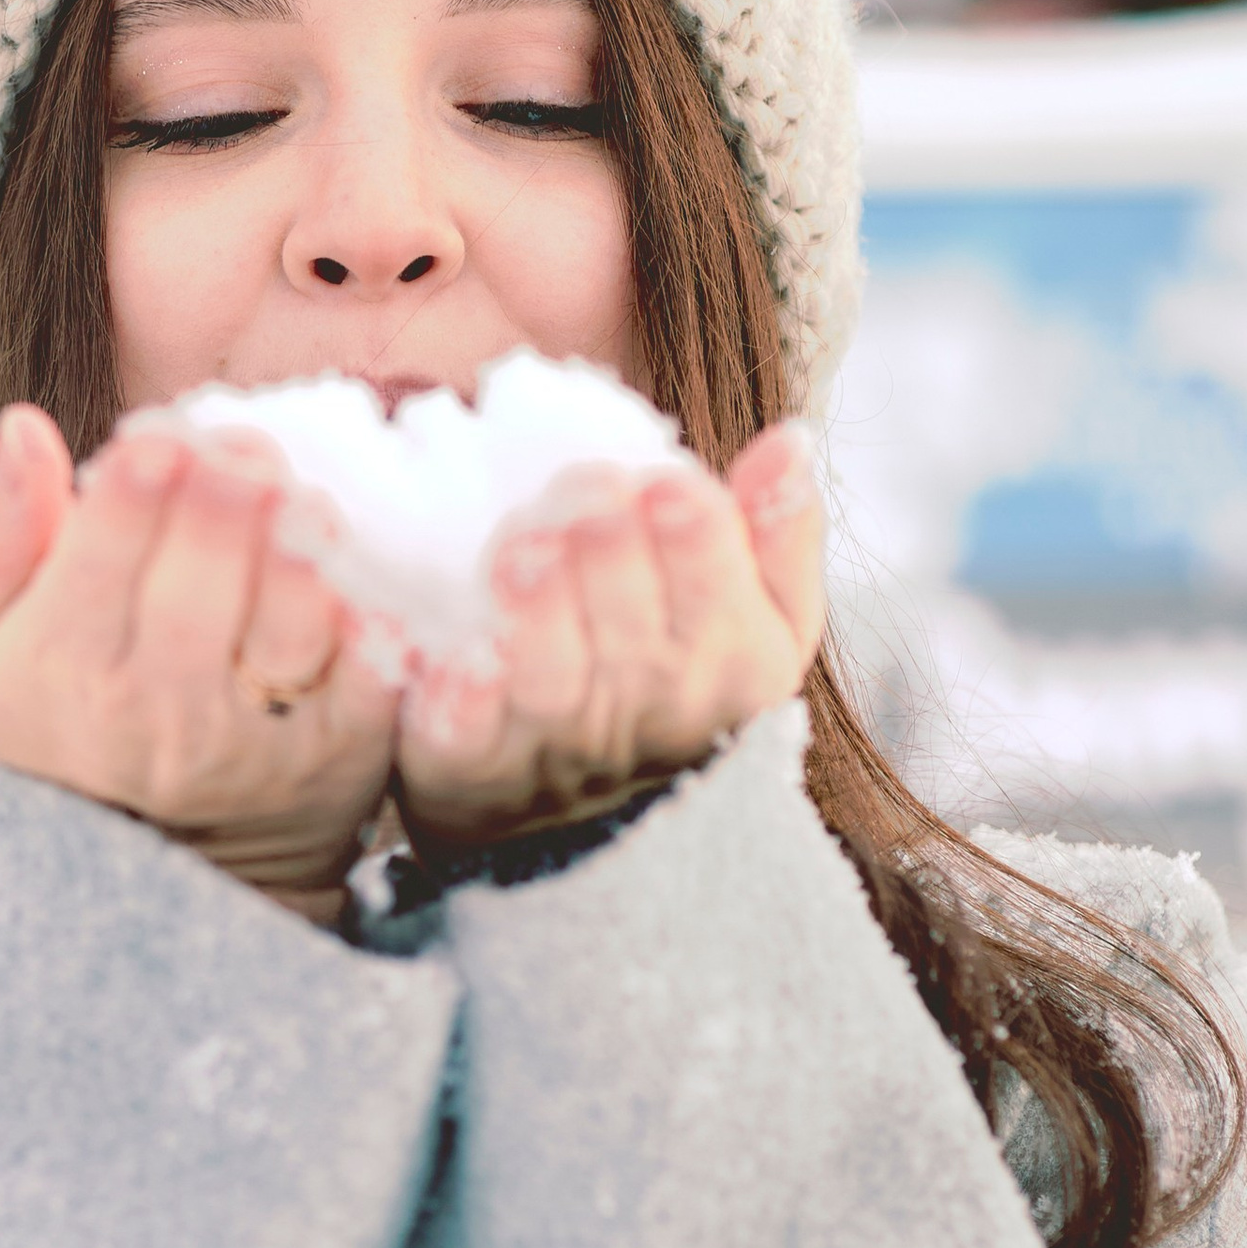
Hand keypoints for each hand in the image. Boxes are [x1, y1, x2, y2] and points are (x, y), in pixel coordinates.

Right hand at [0, 405, 398, 919]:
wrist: (160, 865)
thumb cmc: (72, 717)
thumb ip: (3, 533)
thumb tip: (23, 426)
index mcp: (64, 671)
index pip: (101, 562)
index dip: (136, 488)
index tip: (160, 437)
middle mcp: (157, 715)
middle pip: (201, 583)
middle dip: (226, 494)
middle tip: (243, 447)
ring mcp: (255, 741)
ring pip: (290, 617)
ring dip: (302, 539)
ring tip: (298, 494)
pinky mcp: (341, 753)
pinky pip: (366, 663)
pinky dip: (370, 604)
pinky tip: (356, 558)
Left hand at [394, 420, 825, 862]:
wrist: (579, 808)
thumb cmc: (675, 680)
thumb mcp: (758, 616)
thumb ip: (776, 533)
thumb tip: (788, 439)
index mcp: (735, 671)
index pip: (721, 598)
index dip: (691, 539)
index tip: (663, 488)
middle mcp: (650, 717)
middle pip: (631, 630)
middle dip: (608, 555)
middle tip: (583, 495)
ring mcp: (555, 749)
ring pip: (552, 680)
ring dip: (540, 614)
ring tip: (525, 549)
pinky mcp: (468, 770)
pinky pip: (468, 739)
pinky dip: (463, 700)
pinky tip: (458, 657)